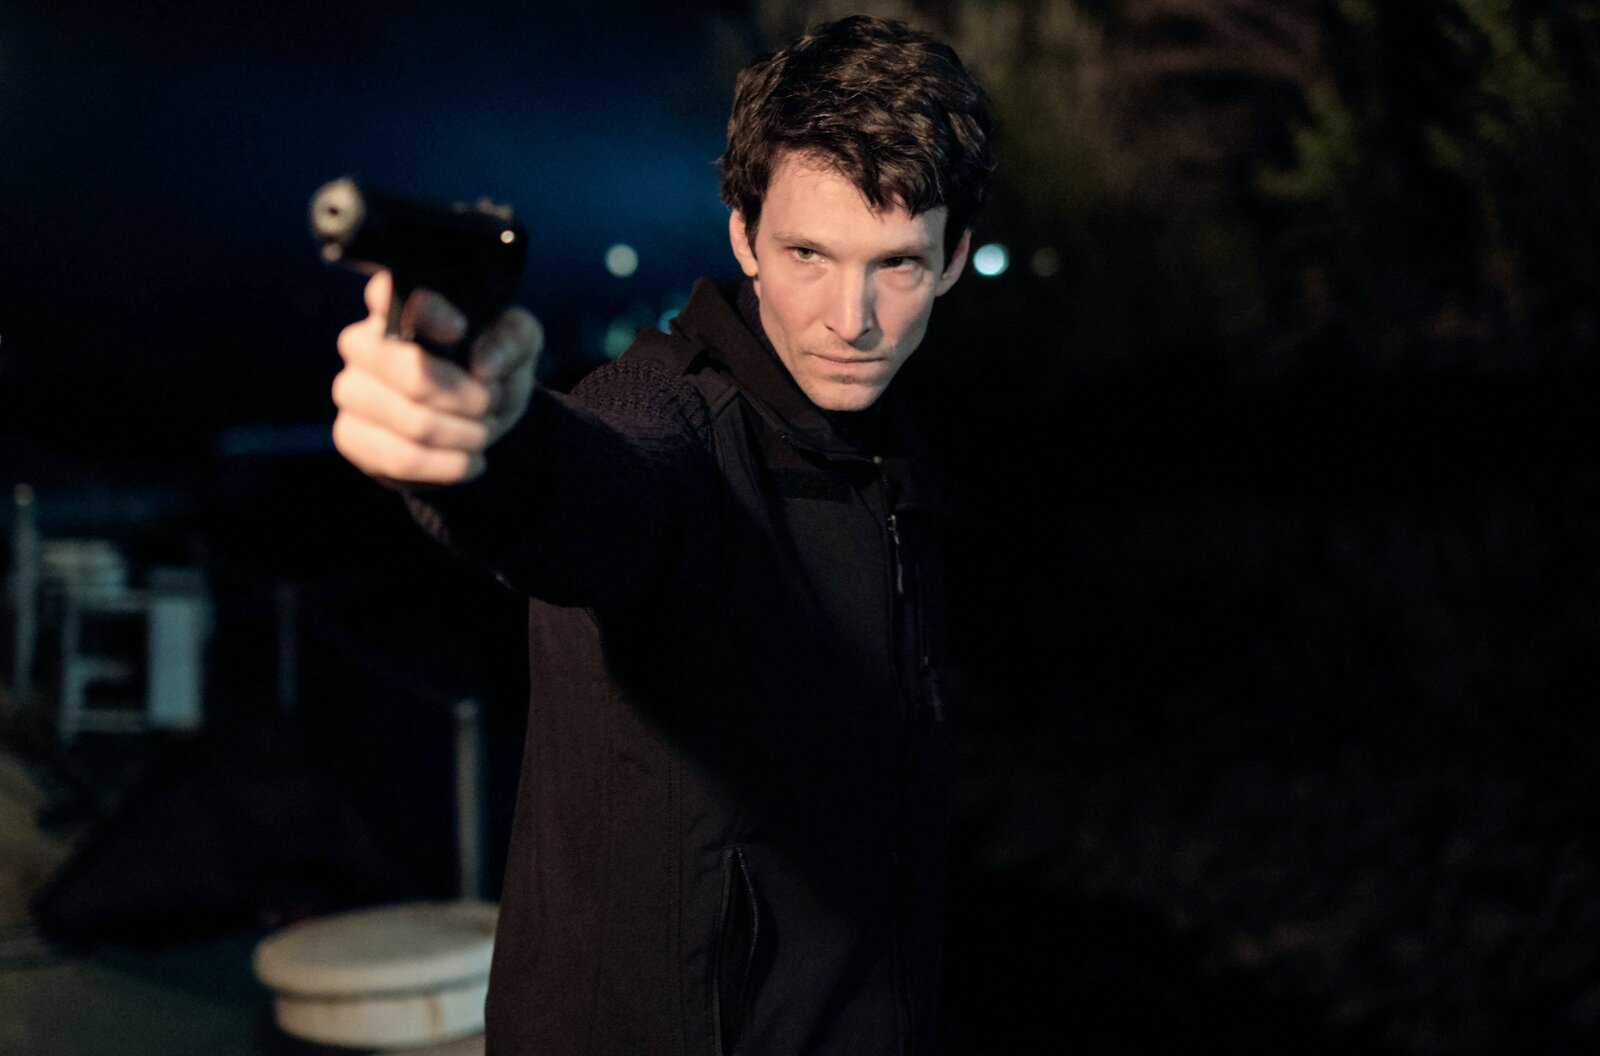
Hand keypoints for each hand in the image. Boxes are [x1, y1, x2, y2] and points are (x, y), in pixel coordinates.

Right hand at [331, 270, 542, 483]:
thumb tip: (483, 363)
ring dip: (461, 434)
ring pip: (411, 422)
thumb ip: (511, 339)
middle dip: (464, 397)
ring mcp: (351, 390)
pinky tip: (470, 462)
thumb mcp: (517, 344)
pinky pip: (400, 458)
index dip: (427, 313)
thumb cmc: (490, 369)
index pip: (389, 293)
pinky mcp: (351, 435)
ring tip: (484, 434)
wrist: (475, 421)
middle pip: (411, 373)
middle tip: (489, 403)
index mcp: (397, 306)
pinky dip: (446, 466)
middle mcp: (362, 343)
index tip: (459, 330)